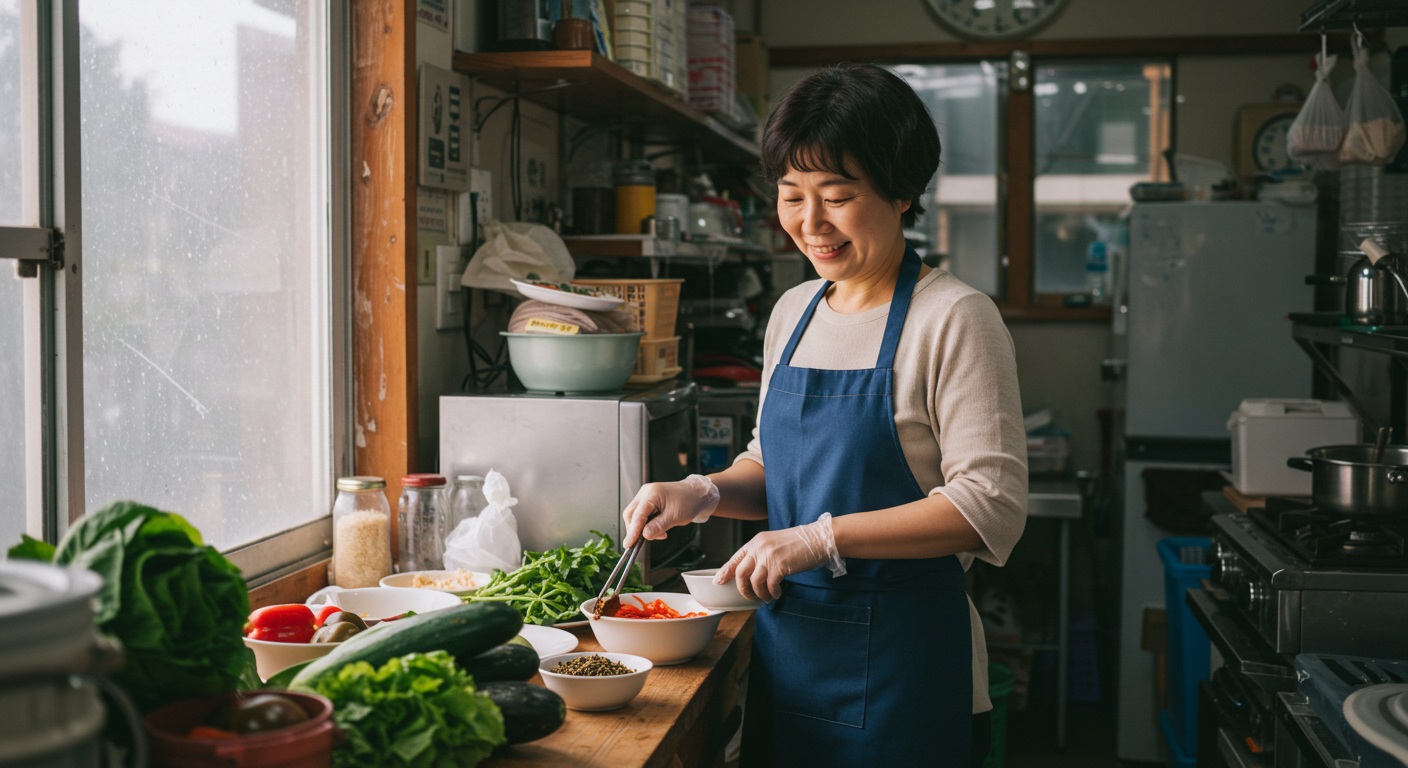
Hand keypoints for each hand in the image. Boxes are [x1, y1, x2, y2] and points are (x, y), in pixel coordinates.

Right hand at [621, 474, 719, 546]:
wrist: (697, 494)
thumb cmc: (689, 501)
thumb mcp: (675, 517)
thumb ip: (658, 526)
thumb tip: (644, 535)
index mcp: (652, 493)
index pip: (637, 514)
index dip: (632, 531)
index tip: (628, 544)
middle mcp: (646, 493)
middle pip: (631, 514)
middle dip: (636, 530)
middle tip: (644, 541)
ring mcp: (646, 496)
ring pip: (635, 516)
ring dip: (643, 528)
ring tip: (660, 533)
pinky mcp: (648, 502)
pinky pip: (642, 515)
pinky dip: (647, 525)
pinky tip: (659, 529)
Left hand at [715, 513, 846, 602]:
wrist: (818, 539)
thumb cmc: (799, 543)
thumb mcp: (774, 544)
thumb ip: (761, 554)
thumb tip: (752, 573)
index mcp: (756, 541)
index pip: (735, 558)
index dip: (725, 571)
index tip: (719, 581)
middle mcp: (759, 547)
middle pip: (740, 573)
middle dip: (743, 589)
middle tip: (750, 597)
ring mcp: (769, 556)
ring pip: (754, 582)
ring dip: (760, 593)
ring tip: (767, 597)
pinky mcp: (780, 566)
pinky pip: (769, 585)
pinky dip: (772, 592)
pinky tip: (777, 593)